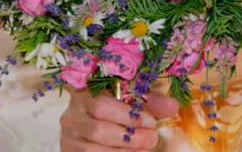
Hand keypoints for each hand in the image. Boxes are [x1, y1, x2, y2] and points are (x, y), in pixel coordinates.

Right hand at [60, 89, 180, 151]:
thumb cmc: (113, 107)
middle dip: (129, 137)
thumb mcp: (130, 99)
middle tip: (152, 139)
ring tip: (145, 150)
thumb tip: (171, 106)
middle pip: (98, 130)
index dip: (129, 116)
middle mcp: (71, 116)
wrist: (90, 120)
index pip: (102, 105)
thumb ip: (150, 102)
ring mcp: (69, 138)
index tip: (151, 122)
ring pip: (93, 150)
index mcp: (83, 95)